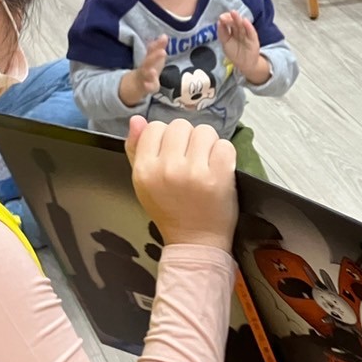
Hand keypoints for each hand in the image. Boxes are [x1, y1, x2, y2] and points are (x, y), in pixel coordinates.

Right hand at [122, 35, 168, 104]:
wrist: (137, 84)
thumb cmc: (149, 68)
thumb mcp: (153, 57)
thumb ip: (158, 47)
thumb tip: (164, 35)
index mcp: (149, 58)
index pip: (152, 50)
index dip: (158, 44)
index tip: (164, 37)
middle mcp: (145, 66)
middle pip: (149, 61)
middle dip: (155, 56)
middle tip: (163, 52)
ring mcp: (144, 77)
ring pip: (146, 74)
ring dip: (149, 73)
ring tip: (153, 71)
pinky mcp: (146, 87)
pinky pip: (147, 87)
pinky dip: (148, 86)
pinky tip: (150, 86)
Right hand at [125, 117, 237, 251]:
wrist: (195, 242)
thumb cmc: (169, 210)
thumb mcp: (144, 183)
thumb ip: (136, 150)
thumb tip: (136, 119)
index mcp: (144, 170)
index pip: (155, 127)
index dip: (167, 138)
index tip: (173, 155)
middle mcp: (167, 169)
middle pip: (181, 125)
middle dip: (188, 139)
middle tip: (191, 159)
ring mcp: (194, 172)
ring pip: (205, 131)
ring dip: (208, 144)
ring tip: (205, 163)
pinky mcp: (219, 177)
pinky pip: (224, 145)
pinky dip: (224, 154)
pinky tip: (219, 168)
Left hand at [217, 11, 266, 81]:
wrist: (245, 65)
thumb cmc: (235, 53)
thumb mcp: (225, 44)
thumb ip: (222, 33)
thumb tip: (218, 22)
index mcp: (232, 31)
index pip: (229, 23)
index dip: (225, 19)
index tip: (221, 18)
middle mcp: (240, 31)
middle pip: (235, 23)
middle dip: (230, 18)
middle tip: (225, 16)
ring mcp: (247, 34)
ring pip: (242, 26)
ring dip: (238, 19)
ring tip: (234, 14)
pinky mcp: (253, 39)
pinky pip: (251, 32)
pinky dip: (248, 27)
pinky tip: (245, 21)